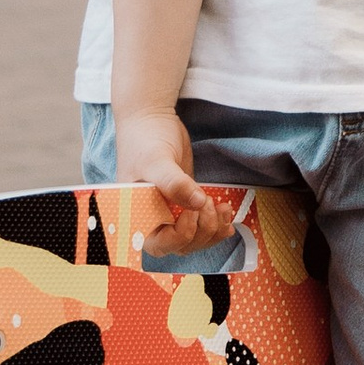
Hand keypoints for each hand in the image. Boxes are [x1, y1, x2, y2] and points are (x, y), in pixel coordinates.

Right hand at [116, 107, 222, 248]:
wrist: (152, 119)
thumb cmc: (144, 140)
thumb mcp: (157, 161)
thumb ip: (174, 183)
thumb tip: (197, 203)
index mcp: (137, 215)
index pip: (158, 244)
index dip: (179, 236)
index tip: (191, 212)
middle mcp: (153, 218)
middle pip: (181, 245)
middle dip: (201, 230)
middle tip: (208, 202)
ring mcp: (171, 212)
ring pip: (195, 238)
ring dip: (213, 229)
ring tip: (222, 208)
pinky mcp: (186, 203)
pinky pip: (202, 224)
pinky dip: (217, 224)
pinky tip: (226, 214)